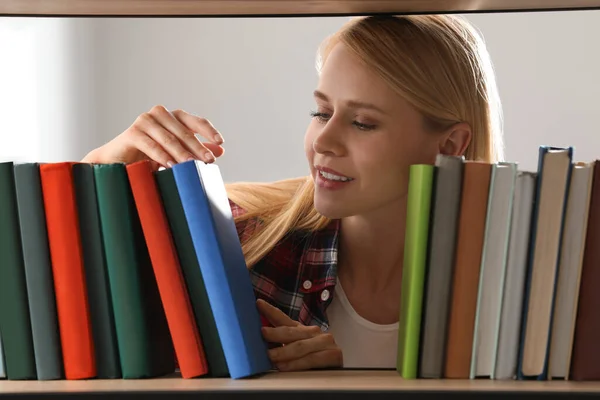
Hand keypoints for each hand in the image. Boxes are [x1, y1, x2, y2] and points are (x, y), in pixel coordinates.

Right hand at [81, 105, 224, 168]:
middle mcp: (159, 114)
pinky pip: (152, 145)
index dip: (208, 131)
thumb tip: (220, 150)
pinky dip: (162, 156)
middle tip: (209, 161)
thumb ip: (196, 150)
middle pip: (184, 131)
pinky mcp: (132, 133)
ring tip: (192, 166)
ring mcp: (145, 121)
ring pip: (169, 139)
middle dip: (198, 147)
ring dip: (182, 154)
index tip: (220, 141)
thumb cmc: (149, 157)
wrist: (118, 162)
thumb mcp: (176, 154)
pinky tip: (171, 166)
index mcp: (173, 117)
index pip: (196, 121)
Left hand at [256, 299, 342, 371]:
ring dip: (284, 352)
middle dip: (276, 333)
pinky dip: (296, 364)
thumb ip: (282, 345)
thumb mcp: (295, 351)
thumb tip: (261, 342)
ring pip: (300, 346)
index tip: (258, 303)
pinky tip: (285, 366)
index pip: (285, 319)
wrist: (337, 372)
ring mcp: (325, 342)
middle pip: (292, 332)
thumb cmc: (312, 361)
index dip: (271, 311)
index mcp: (303, 330)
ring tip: (271, 356)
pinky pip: (311, 359)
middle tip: (263, 333)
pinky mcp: (333, 355)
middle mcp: (314, 333)